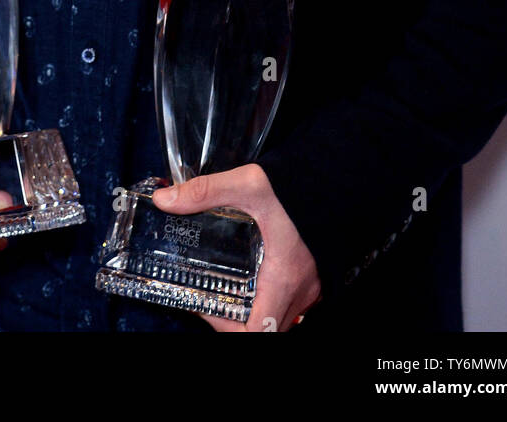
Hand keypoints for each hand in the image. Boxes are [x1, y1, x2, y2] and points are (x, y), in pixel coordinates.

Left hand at [152, 164, 321, 331]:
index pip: (259, 331)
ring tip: (226, 290)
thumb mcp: (247, 184)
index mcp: (284, 277)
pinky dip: (269, 298)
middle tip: (210, 299)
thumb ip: (204, 192)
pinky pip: (290, 302)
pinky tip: (253, 277)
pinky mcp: (314, 275)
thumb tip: (166, 200)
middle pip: (266, 328)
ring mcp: (310, 285)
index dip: (227, 327)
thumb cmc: (300, 184)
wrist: (340, 176)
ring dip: (253, 312)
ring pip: (279, 317)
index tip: (207, 307)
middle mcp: (301, 290)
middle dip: (235, 321)